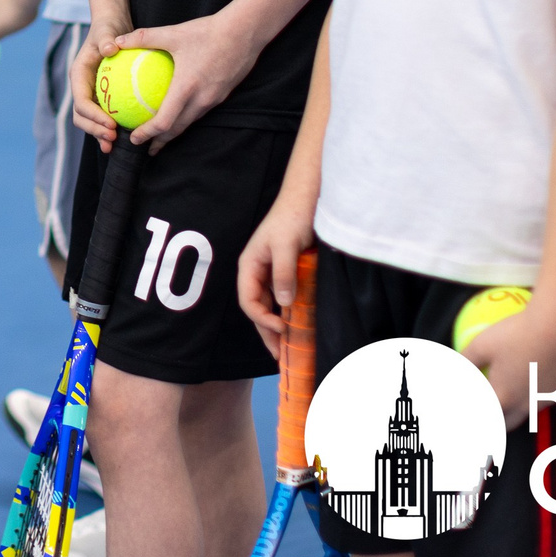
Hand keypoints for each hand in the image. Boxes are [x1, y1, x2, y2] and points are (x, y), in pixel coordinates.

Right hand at [68, 22, 130, 146]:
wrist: (111, 27)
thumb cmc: (108, 27)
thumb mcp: (107, 30)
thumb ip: (106, 39)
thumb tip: (109, 48)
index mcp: (78, 75)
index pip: (81, 101)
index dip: (93, 116)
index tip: (111, 124)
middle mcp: (82, 87)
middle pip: (81, 116)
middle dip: (94, 130)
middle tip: (113, 138)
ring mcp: (91, 93)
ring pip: (89, 121)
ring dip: (99, 134)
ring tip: (115, 144)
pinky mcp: (101, 97)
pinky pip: (103, 117)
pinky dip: (108, 130)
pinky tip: (123, 139)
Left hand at [120, 11, 264, 148]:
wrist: (245, 31)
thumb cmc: (208, 31)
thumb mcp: (173, 33)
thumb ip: (143, 38)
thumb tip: (118, 41)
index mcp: (186, 87)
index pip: (165, 122)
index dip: (148, 134)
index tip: (134, 139)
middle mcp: (201, 99)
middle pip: (177, 129)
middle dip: (159, 141)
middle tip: (144, 146)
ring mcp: (214, 99)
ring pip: (190, 122)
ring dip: (174, 132)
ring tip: (159, 135)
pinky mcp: (223, 95)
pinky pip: (201, 112)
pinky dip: (187, 118)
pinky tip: (180, 111)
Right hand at [236, 191, 315, 350]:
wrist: (307, 199)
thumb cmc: (292, 217)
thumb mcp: (286, 245)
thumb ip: (283, 273)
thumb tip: (283, 304)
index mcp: (249, 265)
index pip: (248, 300)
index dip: (262, 318)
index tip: (282, 328)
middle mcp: (257, 272)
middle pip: (257, 309)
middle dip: (267, 333)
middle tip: (280, 357)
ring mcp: (271, 273)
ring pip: (270, 306)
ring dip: (277, 328)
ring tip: (288, 350)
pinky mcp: (286, 273)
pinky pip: (283, 299)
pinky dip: (288, 315)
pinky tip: (298, 327)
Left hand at [465, 296, 555, 428]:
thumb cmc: (515, 334)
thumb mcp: (481, 344)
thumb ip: (466, 360)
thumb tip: (454, 365)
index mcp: (504, 397)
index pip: (486, 419)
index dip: (478, 420)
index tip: (474, 414)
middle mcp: (528, 404)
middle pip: (509, 423)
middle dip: (497, 423)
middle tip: (489, 412)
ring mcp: (550, 398)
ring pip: (532, 410)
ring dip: (520, 406)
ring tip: (512, 393)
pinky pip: (552, 391)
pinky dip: (543, 387)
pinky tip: (541, 370)